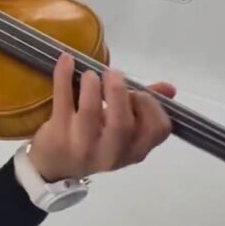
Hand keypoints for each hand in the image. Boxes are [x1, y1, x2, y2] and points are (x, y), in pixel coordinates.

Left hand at [27, 53, 175, 181]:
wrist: (55, 165)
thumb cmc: (96, 141)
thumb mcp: (122, 132)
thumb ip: (145, 107)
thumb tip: (169, 88)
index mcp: (134, 151)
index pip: (157, 130)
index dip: (151, 105)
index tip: (136, 92)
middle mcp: (111, 152)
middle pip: (122, 123)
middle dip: (119, 93)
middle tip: (112, 74)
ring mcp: (82, 145)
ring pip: (90, 113)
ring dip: (92, 86)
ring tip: (90, 74)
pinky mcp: (57, 133)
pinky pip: (62, 100)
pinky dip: (63, 76)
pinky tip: (66, 60)